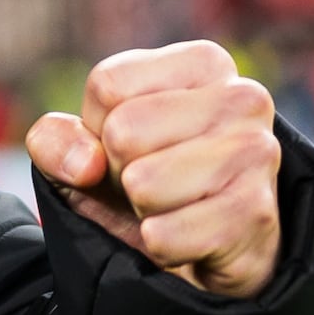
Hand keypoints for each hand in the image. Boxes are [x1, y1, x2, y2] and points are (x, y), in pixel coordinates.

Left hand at [26, 42, 285, 299]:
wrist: (207, 252)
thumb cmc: (145, 182)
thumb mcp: (84, 152)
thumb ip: (56, 140)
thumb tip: (85, 164)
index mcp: (205, 63)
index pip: (107, 85)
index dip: (98, 128)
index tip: (131, 146)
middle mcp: (242, 97)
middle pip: (124, 131)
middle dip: (122, 170)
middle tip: (156, 181)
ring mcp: (257, 154)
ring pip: (143, 184)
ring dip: (143, 210)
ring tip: (174, 207)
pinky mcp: (256, 214)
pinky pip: (163, 235)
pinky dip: (162, 246)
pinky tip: (191, 238)